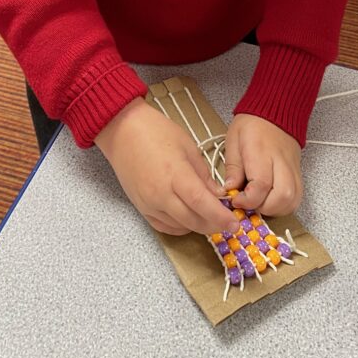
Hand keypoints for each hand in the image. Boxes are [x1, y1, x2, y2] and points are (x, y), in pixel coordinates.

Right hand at [95, 98, 239, 235]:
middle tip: (227, 222)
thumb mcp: (188, 147)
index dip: (220, 217)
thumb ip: (203, 175)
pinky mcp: (140, 207)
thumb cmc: (156, 131)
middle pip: (193, 221)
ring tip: (210, 218)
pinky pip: (164, 226)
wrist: (122, 130)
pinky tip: (189, 219)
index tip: (235, 224)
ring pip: (180, 226)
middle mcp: (161, 194)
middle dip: (214, 225)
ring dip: (198, 226)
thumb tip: (217, 196)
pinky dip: (180, 227)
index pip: (202, 204)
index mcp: (176, 174)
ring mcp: (149, 203)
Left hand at [220, 114, 302, 217]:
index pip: (262, 185)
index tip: (236, 200)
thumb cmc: (252, 124)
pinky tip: (271, 201)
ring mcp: (293, 168)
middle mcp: (281, 162)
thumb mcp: (234, 139)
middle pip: (283, 196)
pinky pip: (297, 196)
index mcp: (261, 151)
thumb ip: (232, 166)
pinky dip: (285, 205)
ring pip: (293, 199)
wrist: (277, 110)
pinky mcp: (298, 173)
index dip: (248, 200)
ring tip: (259, 203)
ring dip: (275, 209)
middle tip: (249, 203)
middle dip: (264, 208)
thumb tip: (229, 190)